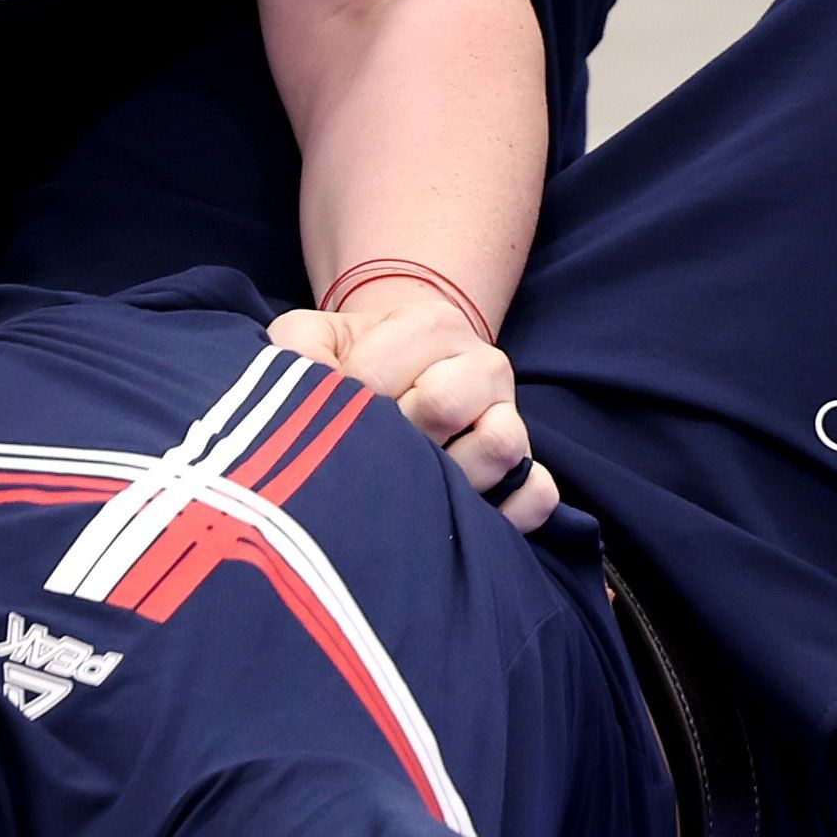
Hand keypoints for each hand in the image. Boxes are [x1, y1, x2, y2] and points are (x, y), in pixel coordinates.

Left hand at [271, 294, 556, 531]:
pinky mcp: (528, 468)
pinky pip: (538, 493)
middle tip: (373, 449)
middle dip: (395, 438)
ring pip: (499, 446)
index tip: (333, 414)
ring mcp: (511, 416)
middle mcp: (483, 363)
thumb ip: (297, 349)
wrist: (391, 384)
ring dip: (446, 474)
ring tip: (411, 478)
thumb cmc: (347, 363)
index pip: (379, 376)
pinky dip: (507, 510)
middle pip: (443, 405)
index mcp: (432, 323)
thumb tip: (312, 384)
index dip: (345, 405)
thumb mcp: (311, 339)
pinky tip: (459, 512)